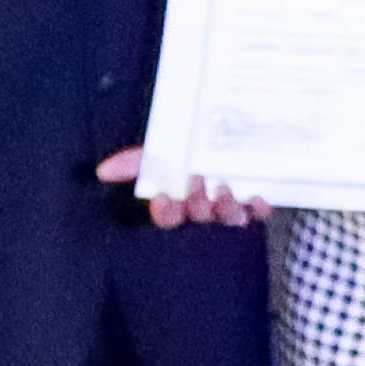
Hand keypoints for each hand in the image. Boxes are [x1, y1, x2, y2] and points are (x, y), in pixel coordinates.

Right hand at [97, 146, 272, 232]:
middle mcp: (203, 215)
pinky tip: (257, 199)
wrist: (225, 144)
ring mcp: (229, 214)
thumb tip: (105, 170)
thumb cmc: (185, 161)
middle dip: (197, 205)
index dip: (165, 214)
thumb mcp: (158, 157)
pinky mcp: (253, 211)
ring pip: (228, 221)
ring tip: (225, 190)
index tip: (163, 199)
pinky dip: (259, 209)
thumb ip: (133, 162)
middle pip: (199, 220)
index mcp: (178, 208)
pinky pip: (259, 216)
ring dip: (226, 208)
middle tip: (198, 182)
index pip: (168, 221)